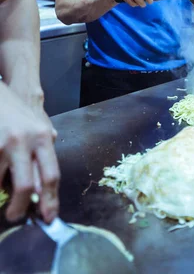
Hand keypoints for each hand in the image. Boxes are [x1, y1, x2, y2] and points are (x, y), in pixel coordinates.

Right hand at [0, 84, 59, 222]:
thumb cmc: (18, 113)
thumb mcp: (38, 128)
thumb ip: (43, 154)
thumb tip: (44, 189)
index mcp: (41, 137)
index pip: (51, 175)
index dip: (51, 200)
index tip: (49, 217)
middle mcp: (23, 141)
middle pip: (26, 186)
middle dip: (20, 207)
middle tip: (16, 215)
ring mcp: (1, 144)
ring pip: (0, 183)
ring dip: (0, 188)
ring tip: (2, 181)